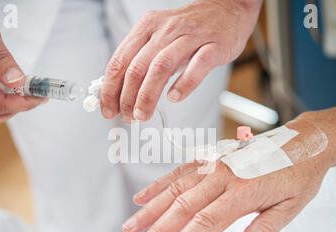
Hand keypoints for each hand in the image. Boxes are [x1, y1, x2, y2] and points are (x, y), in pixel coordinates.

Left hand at [100, 0, 261, 123]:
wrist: (227, 10)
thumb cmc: (190, 30)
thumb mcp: (159, 38)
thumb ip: (141, 61)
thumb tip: (118, 92)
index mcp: (146, 27)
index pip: (119, 60)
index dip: (110, 89)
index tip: (108, 109)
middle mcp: (165, 30)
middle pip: (137, 67)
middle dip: (127, 98)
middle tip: (128, 117)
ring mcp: (190, 37)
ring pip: (161, 67)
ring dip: (148, 95)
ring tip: (144, 114)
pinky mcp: (213, 46)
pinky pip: (197, 66)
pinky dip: (184, 84)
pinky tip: (175, 97)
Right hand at [122, 123, 331, 231]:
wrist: (304, 140)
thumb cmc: (299, 174)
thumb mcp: (291, 207)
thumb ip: (265, 231)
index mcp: (244, 191)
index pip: (206, 223)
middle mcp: (223, 175)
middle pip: (183, 207)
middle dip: (157, 231)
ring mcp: (214, 164)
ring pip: (175, 188)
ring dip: (150, 209)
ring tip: (130, 227)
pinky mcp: (210, 158)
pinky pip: (180, 171)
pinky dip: (159, 184)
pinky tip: (142, 197)